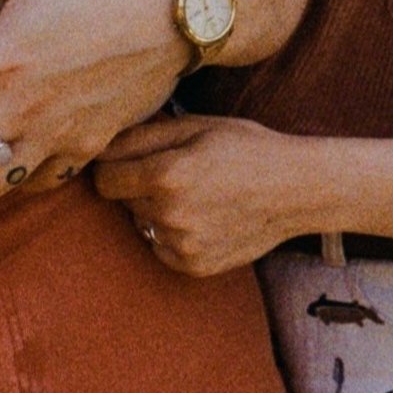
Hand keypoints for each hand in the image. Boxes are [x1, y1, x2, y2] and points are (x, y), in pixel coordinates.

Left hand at [94, 111, 320, 276]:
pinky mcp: (194, 267)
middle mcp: (170, 215)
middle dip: (138, 186)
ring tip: (196, 194)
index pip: (103, 179)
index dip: (114, 166)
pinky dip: (172, 234)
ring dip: (156, 210)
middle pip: (122, 202)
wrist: (295, 190)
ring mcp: (183, 245)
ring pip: (141, 224)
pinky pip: (160, 247)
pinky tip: (203, 217)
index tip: (131, 159)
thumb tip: (97, 147)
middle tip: (178, 172)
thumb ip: (140, 136)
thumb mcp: (194, 126)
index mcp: (166, 175)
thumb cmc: (245, 148)